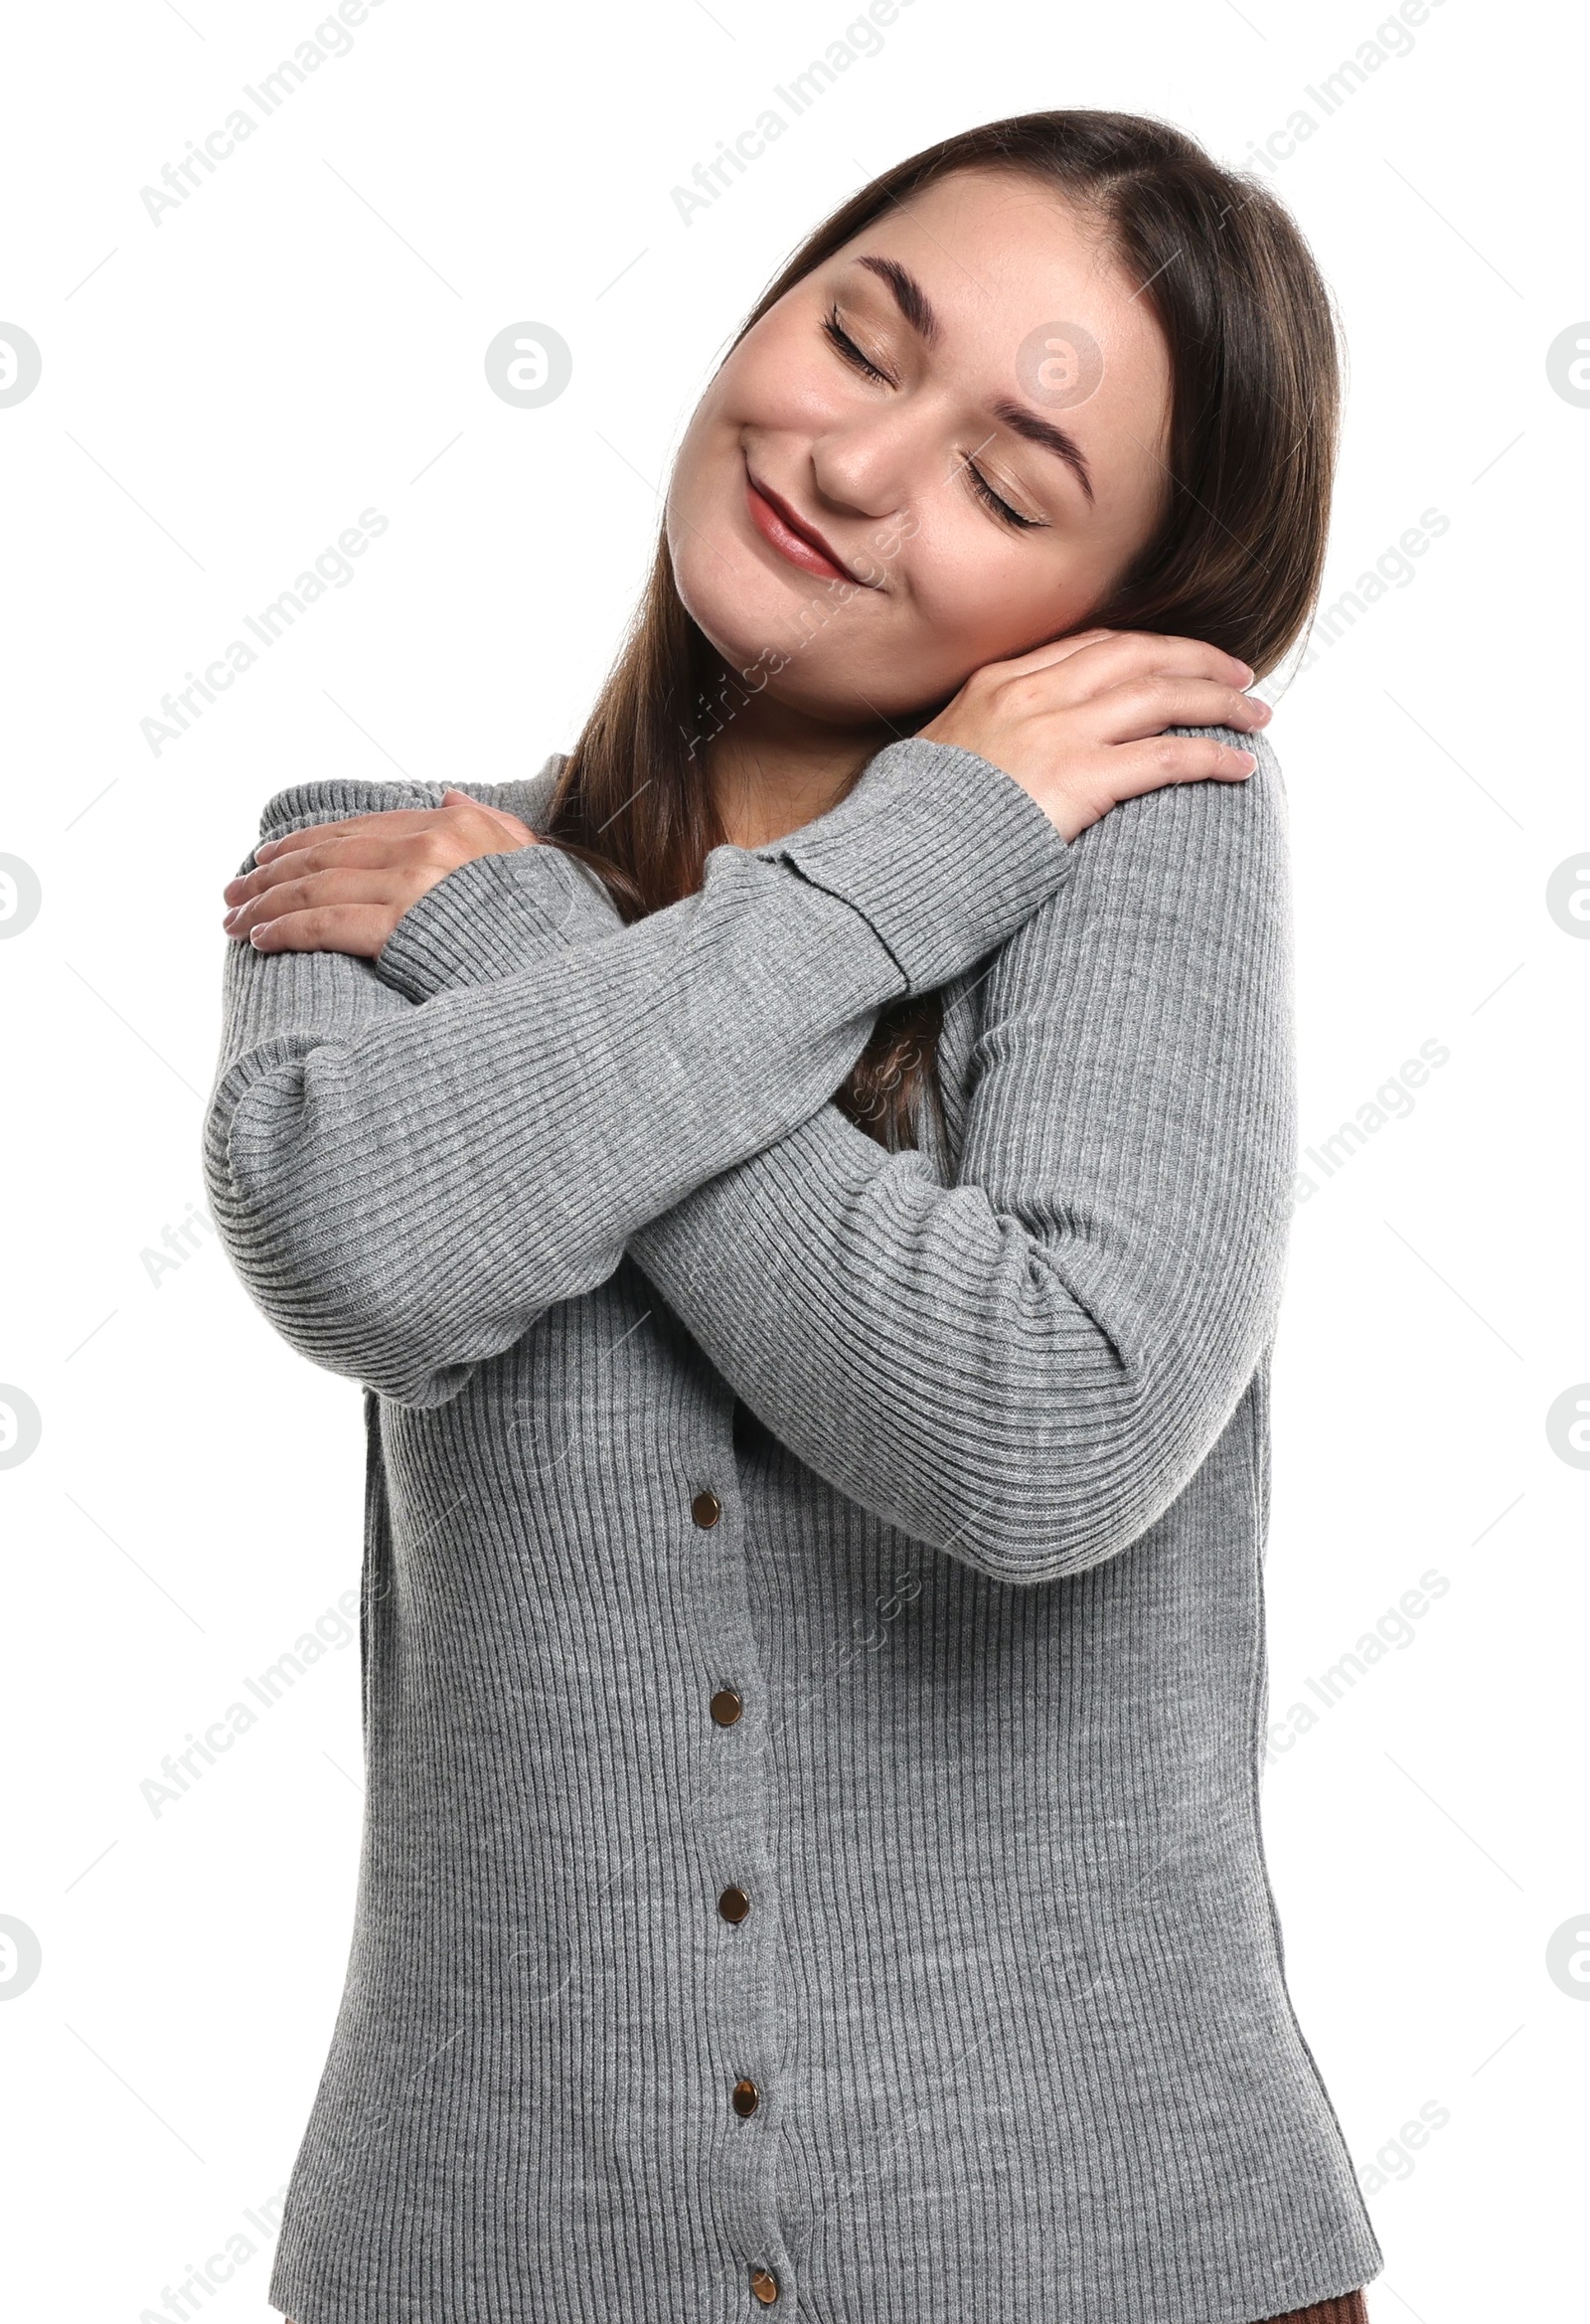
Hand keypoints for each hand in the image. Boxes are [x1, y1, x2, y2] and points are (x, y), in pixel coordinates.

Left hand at [221, 789, 536, 953]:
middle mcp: (427, 848)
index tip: (267, 858)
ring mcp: (413, 887)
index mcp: (453, 827)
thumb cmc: (549, 921)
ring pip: (317, 888)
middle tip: (232, 892)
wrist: (570, 967)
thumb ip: (489, 823)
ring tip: (234, 919)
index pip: (358, 829)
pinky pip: (326, 925)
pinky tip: (260, 938)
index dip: (306, 843)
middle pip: (327, 856)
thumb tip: (451, 795)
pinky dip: (285, 929)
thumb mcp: (528, 858)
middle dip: (271, 875)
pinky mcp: (401, 929)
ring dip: (265, 903)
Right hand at [916, 628, 1267, 842]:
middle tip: (1237, 672)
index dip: (1144, 648)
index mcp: (996, 683)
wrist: (899, 854)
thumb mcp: (934, 759)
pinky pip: (1166, 757)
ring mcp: (1058, 732)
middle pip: (1136, 655)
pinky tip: (1239, 767)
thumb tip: (1001, 757)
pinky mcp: (1081, 778)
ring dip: (1219, 701)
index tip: (1175, 657)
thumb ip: (978, 741)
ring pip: (1162, 695)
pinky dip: (1211, 756)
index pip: (1088, 646)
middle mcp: (1033, 695)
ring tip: (1255, 714)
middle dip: (1196, 660)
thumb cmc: (912, 823)